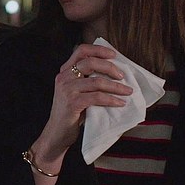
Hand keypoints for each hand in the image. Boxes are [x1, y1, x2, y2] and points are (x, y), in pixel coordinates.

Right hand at [31, 43, 133, 166]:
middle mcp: (63, 77)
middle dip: (110, 67)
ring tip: (127, 91)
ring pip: (96, 81)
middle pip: (90, 63)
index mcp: (65, 71)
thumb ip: (88, 80)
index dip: (98, 50)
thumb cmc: (71, 113)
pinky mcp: (72, 103)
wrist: (57, 133)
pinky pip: (97, 97)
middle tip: (122, 76)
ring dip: (116, 86)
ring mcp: (66, 90)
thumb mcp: (77, 91)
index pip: (81, 51)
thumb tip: (114, 73)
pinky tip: (120, 103)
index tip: (114, 54)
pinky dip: (111, 99)